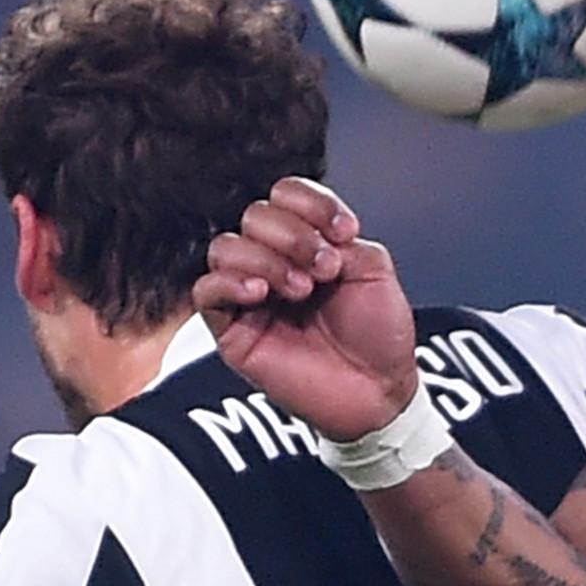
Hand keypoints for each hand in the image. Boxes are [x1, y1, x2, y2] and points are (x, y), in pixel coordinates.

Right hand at [192, 178, 420, 441]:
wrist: (379, 390)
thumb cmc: (378, 334)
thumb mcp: (373, 269)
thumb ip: (338, 237)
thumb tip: (306, 230)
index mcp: (307, 241)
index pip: (284, 195)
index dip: (311, 203)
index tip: (346, 231)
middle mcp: (274, 261)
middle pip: (254, 216)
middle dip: (294, 235)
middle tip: (327, 270)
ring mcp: (250, 294)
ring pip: (226, 247)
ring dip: (267, 259)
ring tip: (303, 289)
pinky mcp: (232, 329)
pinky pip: (206, 290)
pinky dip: (230, 282)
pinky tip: (261, 294)